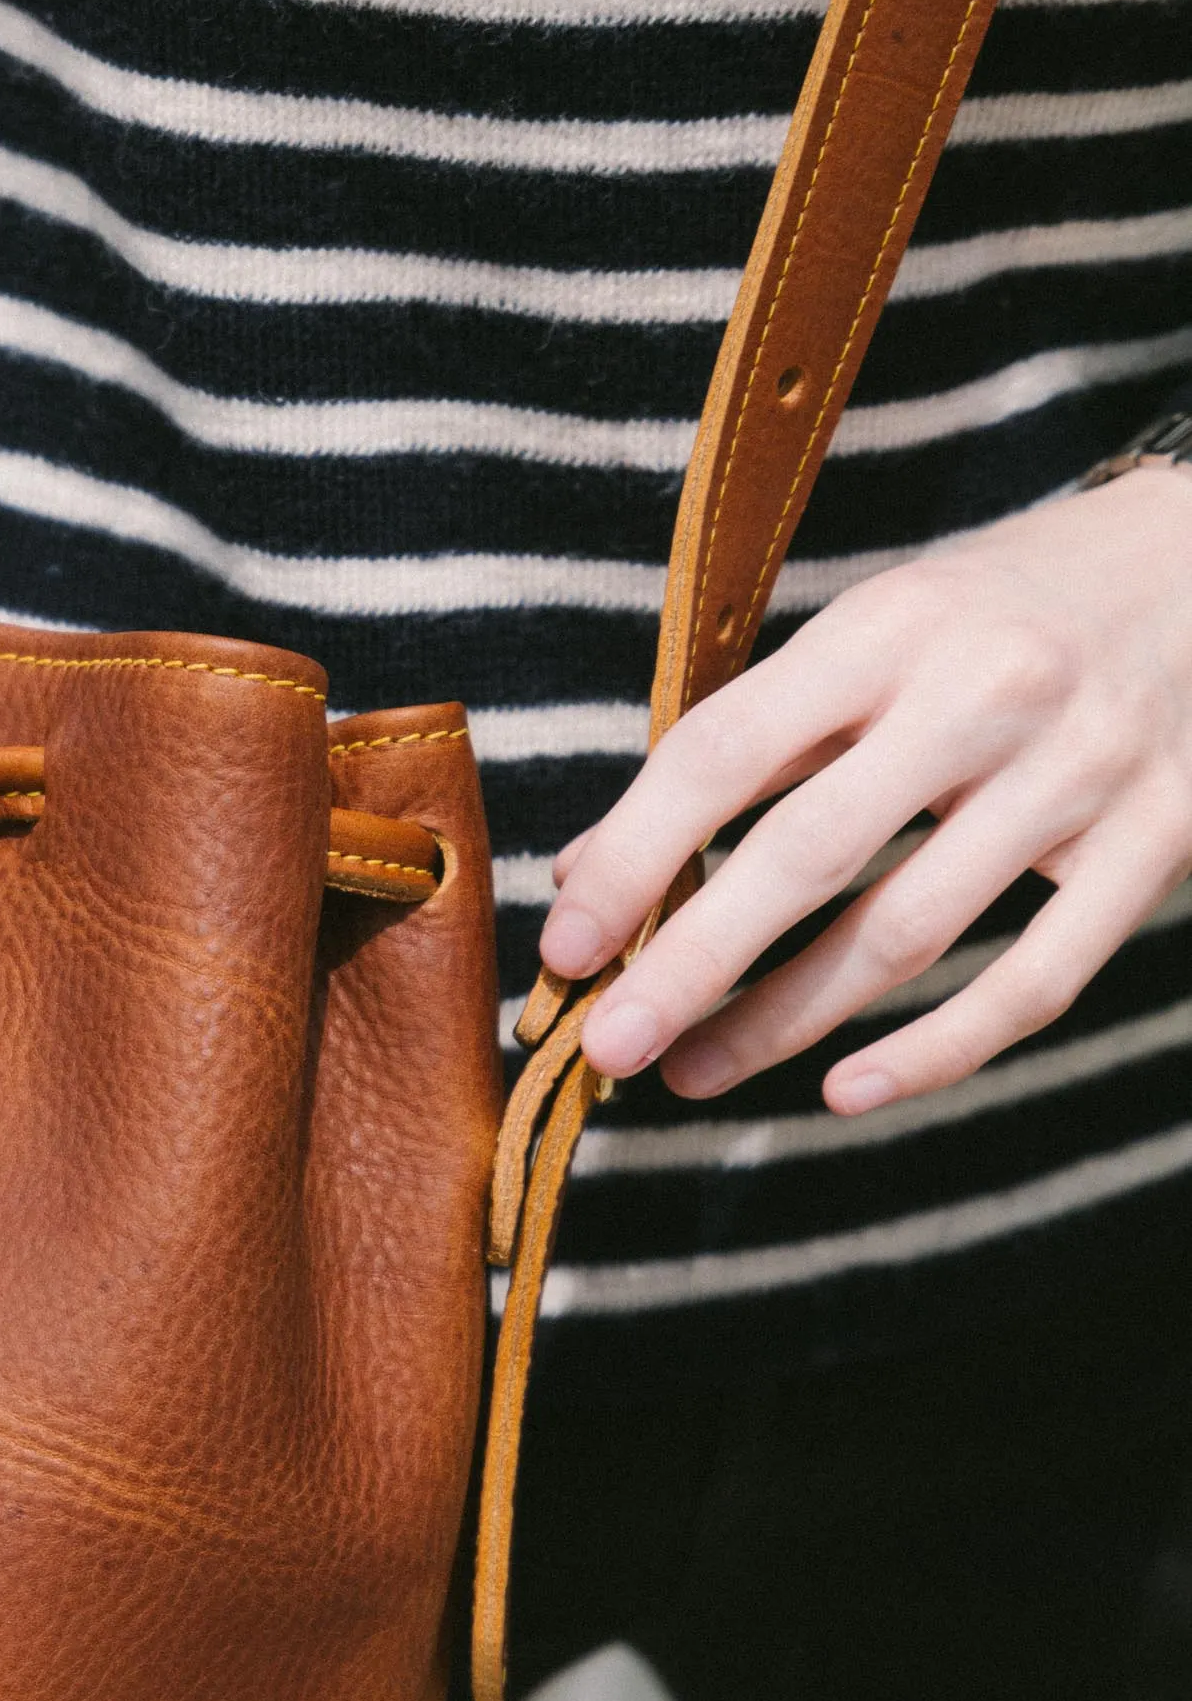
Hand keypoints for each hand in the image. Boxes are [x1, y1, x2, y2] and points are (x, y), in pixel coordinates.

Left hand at [540, 463, 1191, 1113]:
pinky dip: (934, 1051)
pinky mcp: (1161, 841)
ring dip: (784, 1021)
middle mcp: (988, 692)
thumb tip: (594, 870)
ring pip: (908, 932)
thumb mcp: (881, 628)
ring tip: (695, 1071)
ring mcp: (1082, 772)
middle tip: (611, 1045)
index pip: (729, 751)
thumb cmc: (1010, 609)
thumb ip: (751, 739)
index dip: (635, 858)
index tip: (567, 944)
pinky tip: (845, 1091)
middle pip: (810, 853)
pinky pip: (1032, 981)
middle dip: (694, 963)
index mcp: (894, 624)